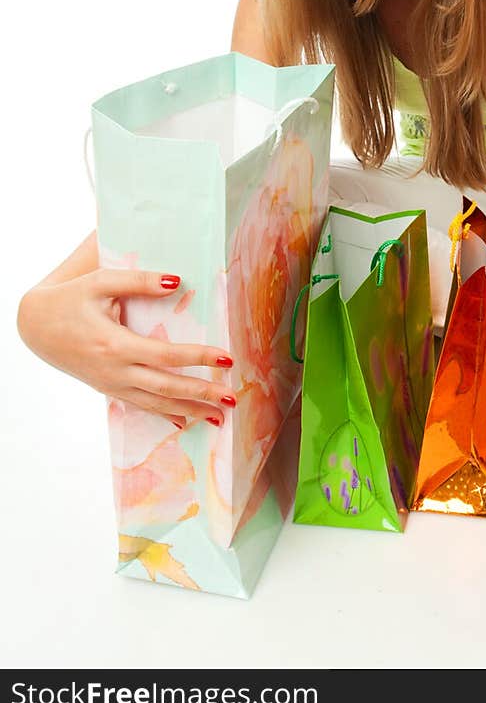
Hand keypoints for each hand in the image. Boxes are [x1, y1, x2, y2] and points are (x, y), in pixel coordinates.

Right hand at [17, 268, 236, 428]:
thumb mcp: (101, 281)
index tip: (226, 358)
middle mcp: (115, 371)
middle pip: (166, 387)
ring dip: (189, 410)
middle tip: (232, 398)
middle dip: (202, 393)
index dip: (198, 357)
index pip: (166, 356)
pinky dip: (164, 413)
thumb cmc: (70, 299)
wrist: (35, 325)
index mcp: (115, 344)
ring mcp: (111, 384)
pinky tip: (184, 422)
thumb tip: (177, 281)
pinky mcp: (107, 387)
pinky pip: (140, 405)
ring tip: (219, 416)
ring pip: (155, 403)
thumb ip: (139, 281)